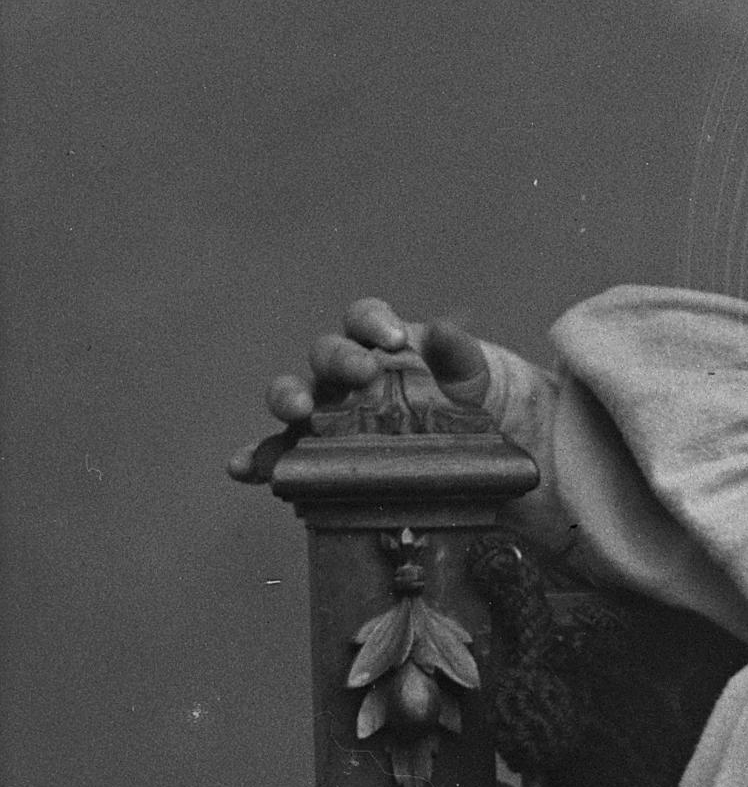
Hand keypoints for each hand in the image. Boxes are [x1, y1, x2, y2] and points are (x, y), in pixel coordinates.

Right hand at [227, 295, 489, 482]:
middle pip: (326, 353)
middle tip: (363, 372)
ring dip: (289, 398)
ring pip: (293, 393)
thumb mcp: (466, 373)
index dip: (374, 322)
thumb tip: (442, 331)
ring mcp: (323, 408)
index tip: (395, 338)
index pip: (364, 317)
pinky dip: (258, 459)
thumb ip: (456, 350)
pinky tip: (243, 469)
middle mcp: (342, 370)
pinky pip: (277, 451)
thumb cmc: (457, 396)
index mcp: (376, 341)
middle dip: (339, 360)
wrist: (463, 440)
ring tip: (297, 411)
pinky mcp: (312, 448)